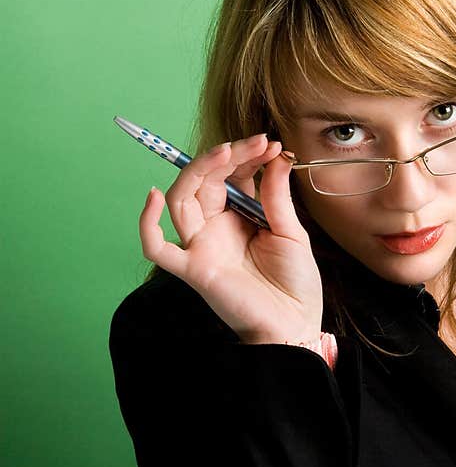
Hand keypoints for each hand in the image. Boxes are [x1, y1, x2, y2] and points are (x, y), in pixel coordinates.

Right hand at [139, 134, 322, 344]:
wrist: (296, 323)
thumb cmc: (295, 282)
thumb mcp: (292, 232)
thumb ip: (277, 196)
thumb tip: (276, 155)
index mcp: (240, 215)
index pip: (231, 175)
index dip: (246, 156)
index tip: (270, 144)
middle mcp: (216, 227)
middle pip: (204, 181)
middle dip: (227, 157)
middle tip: (254, 143)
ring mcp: (202, 246)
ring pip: (181, 201)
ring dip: (197, 172)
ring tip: (224, 152)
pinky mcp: (194, 269)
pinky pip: (158, 249)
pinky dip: (147, 224)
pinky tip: (153, 196)